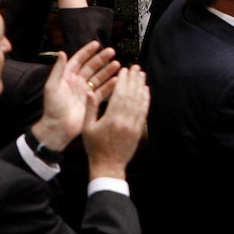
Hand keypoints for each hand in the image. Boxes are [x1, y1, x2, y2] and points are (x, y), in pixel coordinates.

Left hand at [31, 41, 120, 151]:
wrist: (58, 128)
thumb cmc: (52, 108)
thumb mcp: (52, 86)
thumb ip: (58, 69)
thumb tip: (62, 52)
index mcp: (67, 77)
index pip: (79, 60)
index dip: (87, 52)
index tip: (97, 44)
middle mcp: (77, 83)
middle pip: (92, 67)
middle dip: (102, 59)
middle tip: (112, 52)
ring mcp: (85, 92)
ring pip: (99, 78)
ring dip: (108, 71)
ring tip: (118, 65)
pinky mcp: (92, 101)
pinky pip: (103, 91)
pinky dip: (110, 86)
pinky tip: (116, 80)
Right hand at [83, 65, 150, 179]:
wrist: (108, 166)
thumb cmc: (95, 148)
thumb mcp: (87, 128)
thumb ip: (90, 109)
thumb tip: (90, 91)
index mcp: (111, 118)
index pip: (120, 94)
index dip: (123, 80)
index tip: (124, 70)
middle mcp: (125, 120)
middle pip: (131, 95)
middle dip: (134, 79)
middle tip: (135, 67)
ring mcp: (134, 125)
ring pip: (139, 101)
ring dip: (141, 86)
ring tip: (142, 74)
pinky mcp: (139, 130)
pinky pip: (144, 111)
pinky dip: (146, 99)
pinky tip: (146, 91)